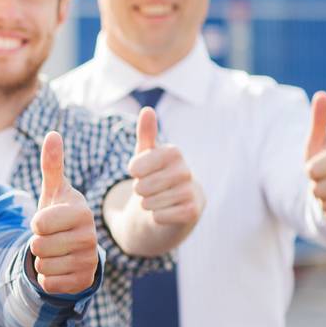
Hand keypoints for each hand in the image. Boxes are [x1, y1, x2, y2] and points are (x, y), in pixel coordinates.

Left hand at [30, 132, 99, 294]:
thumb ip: (52, 164)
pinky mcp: (84, 281)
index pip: (39, 224)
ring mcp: (90, 260)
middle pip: (39, 246)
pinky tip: (59, 268)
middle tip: (51, 238)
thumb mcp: (53, 190)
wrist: (72, 246)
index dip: (36, 223)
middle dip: (37, 243)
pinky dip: (47, 278)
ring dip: (42, 260)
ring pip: (43, 266)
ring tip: (55, 251)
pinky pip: (49, 284)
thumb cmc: (59, 214)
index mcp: (82, 212)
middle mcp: (91, 236)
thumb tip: (52, 134)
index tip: (48, 220)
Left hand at [126, 106, 203, 227]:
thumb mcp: (147, 154)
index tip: (141, 172)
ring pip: (149, 202)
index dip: (133, 172)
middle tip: (150, 188)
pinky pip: (158, 216)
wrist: (176, 205)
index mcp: (174, 153)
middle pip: (142, 186)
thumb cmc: (157, 175)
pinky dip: (156, 216)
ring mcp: (191, 192)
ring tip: (158, 198)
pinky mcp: (192, 212)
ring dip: (148, 204)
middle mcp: (186, 171)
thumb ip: (146, 134)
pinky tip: (166, 211)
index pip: (136, 166)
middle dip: (140, 190)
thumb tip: (147, 110)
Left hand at [304, 91, 325, 225]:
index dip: (309, 172)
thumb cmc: (323, 162)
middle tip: (321, 183)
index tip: (313, 168)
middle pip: (320, 191)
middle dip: (314, 189)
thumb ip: (319, 121)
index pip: (314, 171)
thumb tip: (322, 95)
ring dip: (322, 203)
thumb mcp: (316, 143)